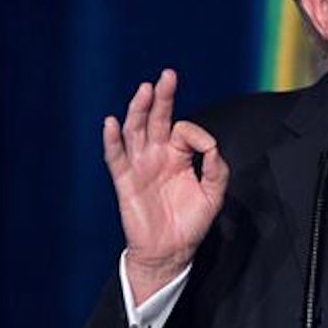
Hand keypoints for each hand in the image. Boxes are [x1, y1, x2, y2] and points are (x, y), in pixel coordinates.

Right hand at [103, 69, 228, 303]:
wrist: (170, 252)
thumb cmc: (190, 222)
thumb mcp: (214, 193)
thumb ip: (216, 167)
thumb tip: (209, 144)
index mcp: (178, 155)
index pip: (183, 130)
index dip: (195, 133)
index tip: (204, 147)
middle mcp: (157, 155)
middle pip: (157, 119)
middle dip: (162, 97)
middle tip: (167, 75)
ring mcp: (139, 166)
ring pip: (135, 131)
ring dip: (138, 110)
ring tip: (144, 90)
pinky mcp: (125, 181)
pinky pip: (116, 157)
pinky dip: (112, 140)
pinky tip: (111, 123)